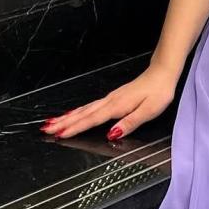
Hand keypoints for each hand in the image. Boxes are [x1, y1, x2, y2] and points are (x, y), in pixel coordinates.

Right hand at [39, 62, 178, 140]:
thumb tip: (112, 134)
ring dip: (67, 117)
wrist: (162, 73)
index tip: (60, 135)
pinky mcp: (113, 97)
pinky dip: (78, 111)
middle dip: (63, 123)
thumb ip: (129, 123)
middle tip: (46, 129)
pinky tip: (73, 113)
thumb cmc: (158, 92)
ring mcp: (110, 98)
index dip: (75, 128)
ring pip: (84, 109)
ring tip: (52, 123)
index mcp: (117, 106)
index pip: (92, 120)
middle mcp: (110, 102)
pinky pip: (90, 106)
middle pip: (82, 114)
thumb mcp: (149, 111)